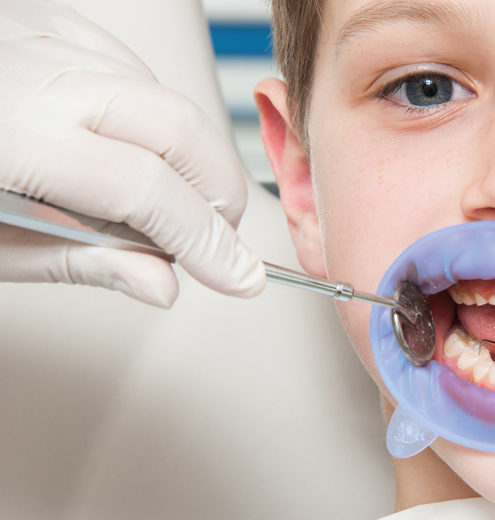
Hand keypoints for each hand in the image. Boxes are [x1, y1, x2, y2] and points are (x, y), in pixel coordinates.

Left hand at [0, 0, 263, 306]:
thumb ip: (83, 262)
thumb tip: (161, 284)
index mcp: (12, 140)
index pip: (149, 193)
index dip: (207, 242)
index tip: (238, 275)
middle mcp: (34, 76)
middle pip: (182, 129)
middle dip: (219, 193)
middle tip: (214, 239)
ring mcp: (44, 38)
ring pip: (167, 96)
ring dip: (188, 158)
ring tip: (159, 201)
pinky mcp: (53, 22)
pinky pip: (134, 68)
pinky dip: (150, 117)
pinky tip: (126, 148)